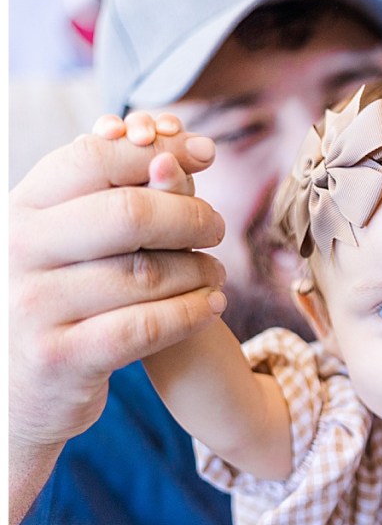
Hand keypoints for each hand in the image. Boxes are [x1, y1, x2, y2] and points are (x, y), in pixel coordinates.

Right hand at [9, 112, 225, 448]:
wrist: (14, 386)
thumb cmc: (59, 293)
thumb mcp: (65, 236)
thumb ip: (110, 189)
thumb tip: (173, 138)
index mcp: (20, 208)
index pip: (94, 158)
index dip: (161, 151)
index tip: (208, 154)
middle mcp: (18, 251)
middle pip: (130, 213)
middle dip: (191, 215)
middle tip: (217, 227)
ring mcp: (34, 306)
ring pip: (147, 273)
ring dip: (199, 270)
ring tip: (216, 272)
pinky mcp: (61, 358)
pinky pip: (147, 327)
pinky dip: (191, 313)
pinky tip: (211, 306)